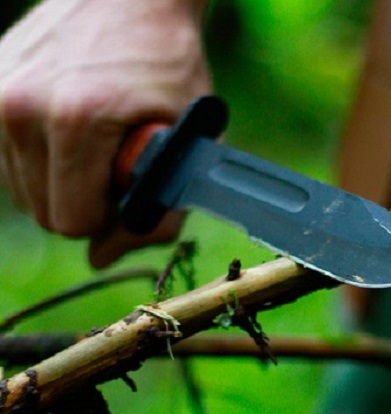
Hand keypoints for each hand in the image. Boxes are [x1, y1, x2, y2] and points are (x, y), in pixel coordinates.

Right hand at [0, 0, 209, 266]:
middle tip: (117, 165)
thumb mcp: (189, 140)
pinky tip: (71, 127)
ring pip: (22, 190)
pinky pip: (8, 158)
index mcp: (77, 119)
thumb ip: (160, 210)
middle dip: (86, 203)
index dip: (111, 218)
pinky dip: (40, 158)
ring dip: (61, 182)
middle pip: (44, 212)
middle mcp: (20, 106)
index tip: (130, 189)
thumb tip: (103, 259)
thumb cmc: (168, 64)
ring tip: (97, 141)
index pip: (74, 222)